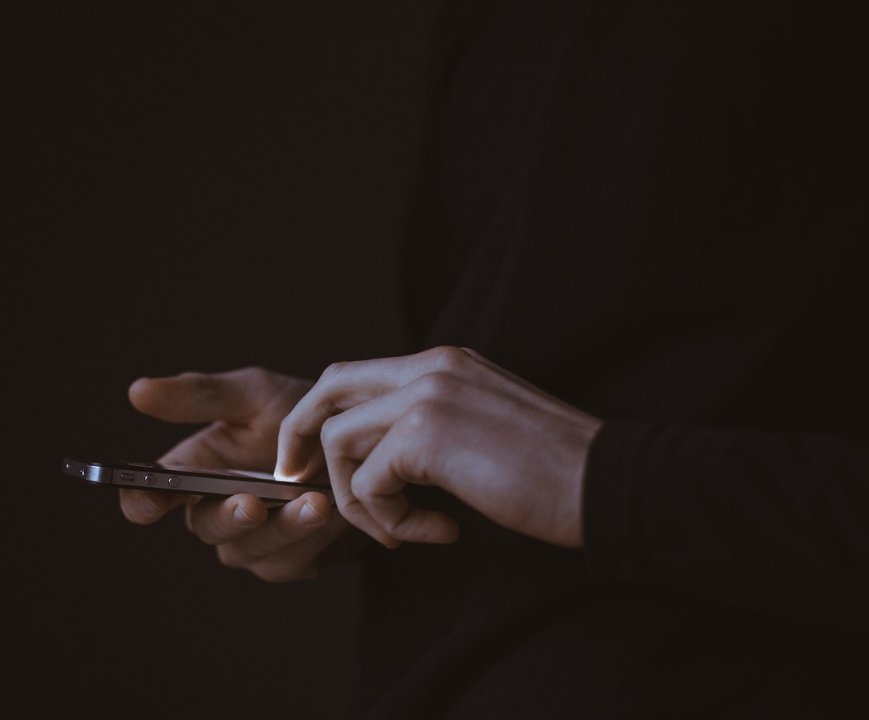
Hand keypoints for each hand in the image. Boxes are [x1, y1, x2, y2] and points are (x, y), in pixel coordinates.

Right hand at [120, 367, 364, 581]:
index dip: (143, 501)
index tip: (151, 498)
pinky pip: (292, 561)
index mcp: (194, 472)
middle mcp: (216, 512)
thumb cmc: (299, 414)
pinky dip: (314, 538)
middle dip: (228, 517)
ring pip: (251, 550)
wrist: (362, 442)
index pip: (151, 496)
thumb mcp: (253, 394)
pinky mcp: (290, 561)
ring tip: (316, 502)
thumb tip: (137, 391)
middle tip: (252, 504)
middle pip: (205, 528)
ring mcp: (252, 542)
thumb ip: (200, 396)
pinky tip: (335, 513)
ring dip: (283, 529)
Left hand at [274, 346, 601, 548]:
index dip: (322, 417)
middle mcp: (430, 366)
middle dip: (300, 437)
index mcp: (444, 362)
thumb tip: (380, 458)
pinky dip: (388, 520)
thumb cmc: (553, 472)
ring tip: (400, 530)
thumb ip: (432, 426)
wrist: (608, 484)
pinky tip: (436, 532)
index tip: (312, 461)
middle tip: (298, 482)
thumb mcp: (483, 428)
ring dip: (357, 498)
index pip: (354, 375)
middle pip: (328, 388)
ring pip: (339, 440)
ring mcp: (426, 395)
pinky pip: (369, 482)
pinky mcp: (426, 435)